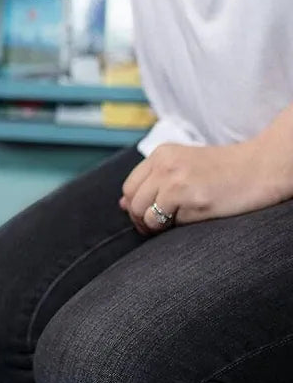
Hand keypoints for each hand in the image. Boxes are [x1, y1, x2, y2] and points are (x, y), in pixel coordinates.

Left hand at [120, 139, 288, 233]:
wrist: (261, 168)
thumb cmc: (225, 172)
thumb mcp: (183, 166)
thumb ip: (153, 181)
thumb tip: (121, 204)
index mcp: (161, 154)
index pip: (129, 187)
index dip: (135, 206)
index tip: (148, 216)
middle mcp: (163, 164)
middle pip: (132, 202)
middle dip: (140, 220)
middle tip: (158, 228)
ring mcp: (174, 180)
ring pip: (144, 214)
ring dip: (155, 226)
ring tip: (176, 223)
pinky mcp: (187, 196)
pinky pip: (164, 222)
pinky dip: (173, 227)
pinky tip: (192, 218)